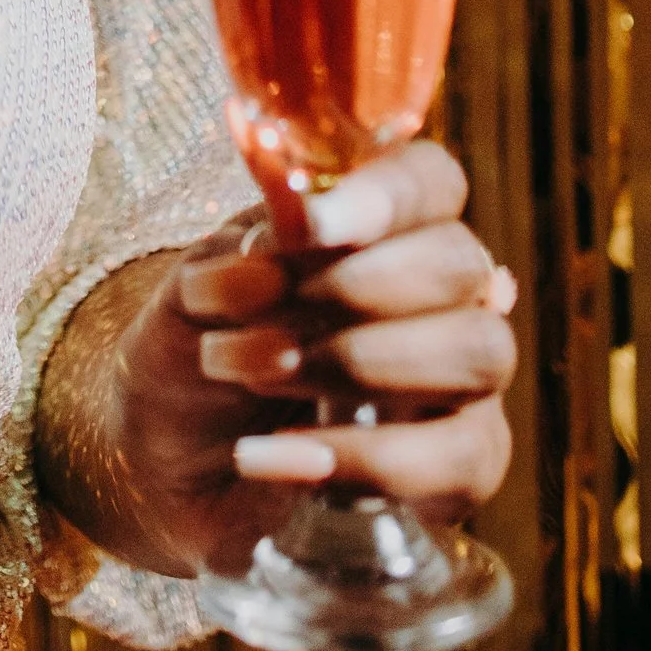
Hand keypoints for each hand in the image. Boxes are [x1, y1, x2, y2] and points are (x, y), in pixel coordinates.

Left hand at [64, 141, 517, 583]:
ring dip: (363, 362)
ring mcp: (459, 384)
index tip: (308, 224)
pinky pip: (465, 457)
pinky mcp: (456, 470)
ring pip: (481, 351)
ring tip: (260, 376)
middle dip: (358, 286)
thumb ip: (236, 257)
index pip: (430, 180)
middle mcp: (435, 297)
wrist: (169, 468)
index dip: (382, 194)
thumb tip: (284, 235)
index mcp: (375, 229)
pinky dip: (361, 458)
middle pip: (460, 262)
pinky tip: (274, 456)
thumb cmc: (189, 358)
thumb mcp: (192, 294)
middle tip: (266, 315)